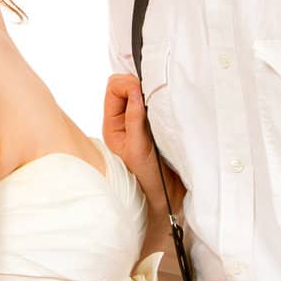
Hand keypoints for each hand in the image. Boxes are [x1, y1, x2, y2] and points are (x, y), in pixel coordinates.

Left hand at [103, 73, 185, 215]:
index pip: (113, 89)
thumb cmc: (147, 179)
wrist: (166, 197)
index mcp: (113, 125)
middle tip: (152, 95)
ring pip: (140, 91)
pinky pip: (155, 102)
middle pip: (125, 85)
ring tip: (160, 100)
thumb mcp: (137, 149)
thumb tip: (135, 91)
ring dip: (149, 92)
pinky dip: (160, 99)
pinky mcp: (157, 124)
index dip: (126, 85)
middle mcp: (124, 120)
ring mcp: (141, 121)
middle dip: (137, 84)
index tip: (141, 93)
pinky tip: (167, 105)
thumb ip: (134, 120)